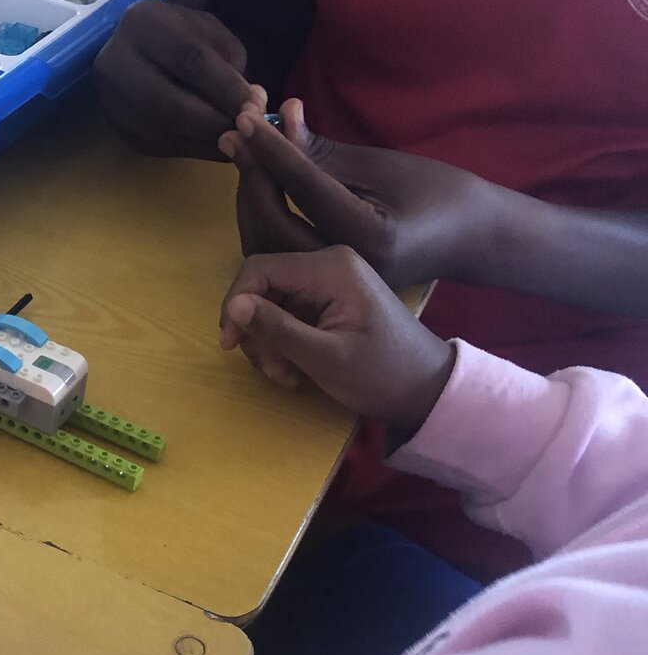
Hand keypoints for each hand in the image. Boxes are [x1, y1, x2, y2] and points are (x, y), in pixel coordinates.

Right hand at [94, 0, 265, 160]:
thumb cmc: (182, 36)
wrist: (139, 48)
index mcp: (142, 22)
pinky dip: (187, 151)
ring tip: (234, 142)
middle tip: (244, 133)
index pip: (189, 60)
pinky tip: (212, 147)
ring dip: (202, 143)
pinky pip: (152, 145)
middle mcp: (113, 60)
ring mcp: (107, 97)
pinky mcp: (112, 124)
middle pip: (167, 104)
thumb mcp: (211, 34)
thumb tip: (250, 107)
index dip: (225, 89)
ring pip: (158, 131)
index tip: (255, 108)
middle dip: (212, 123)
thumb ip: (231, 65)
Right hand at [219, 246, 455, 428]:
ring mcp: (328, 283)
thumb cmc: (380, 374)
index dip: (235, 304)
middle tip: (272, 371)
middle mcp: (326, 265)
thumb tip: (233, 306)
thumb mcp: (325, 357)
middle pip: (262, 288)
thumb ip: (277, 329)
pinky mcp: (328, 302)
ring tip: (287, 376)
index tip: (229, 345)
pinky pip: (287, 316)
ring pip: (269, 306)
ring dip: (268, 344)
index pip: (259, 268)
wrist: (425, 389)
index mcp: (329, 268)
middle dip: (256, 331)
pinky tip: (295, 370)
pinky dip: (282, 345)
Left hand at [221, 101, 506, 285]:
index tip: (246, 118)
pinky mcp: (317, 282)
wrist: (470, 239)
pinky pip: (273, 248)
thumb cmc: (439, 193)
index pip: (304, 190)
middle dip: (250, 174)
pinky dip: (258, 210)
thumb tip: (280, 119)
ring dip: (248, 191)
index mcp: (366, 238)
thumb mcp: (384, 166)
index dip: (272, 151)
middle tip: (237, 129)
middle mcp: (340, 267)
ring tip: (244, 145)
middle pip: (271, 224)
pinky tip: (255, 175)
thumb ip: (325, 152)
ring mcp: (327, 282)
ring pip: (264, 240)